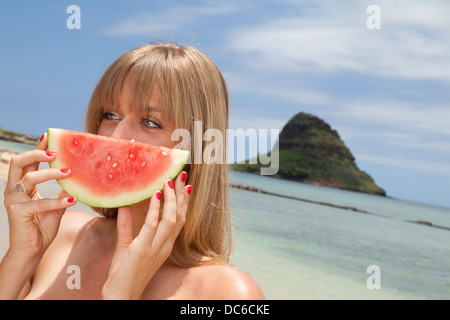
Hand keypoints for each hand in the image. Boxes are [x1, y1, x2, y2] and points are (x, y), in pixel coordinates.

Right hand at [3, 133, 76, 261]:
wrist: (32, 252)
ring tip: (68, 173)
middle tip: (55, 153)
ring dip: (50, 174)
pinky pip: (40, 203)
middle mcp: (14, 191)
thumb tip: (75, 180)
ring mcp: (13, 201)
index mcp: (21, 187)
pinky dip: (58, 201)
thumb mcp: (54, 208)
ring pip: (28, 178)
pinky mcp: (17, 213)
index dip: (37, 149)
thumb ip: (61, 193)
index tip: (48, 136)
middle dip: (36, 154)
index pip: (27, 163)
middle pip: (18, 163)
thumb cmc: (41, 229)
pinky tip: (73, 200)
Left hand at [102, 173, 190, 299]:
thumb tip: (124, 206)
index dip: (183, 202)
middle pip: (180, 216)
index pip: (179, 220)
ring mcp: (156, 247)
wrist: (119, 295)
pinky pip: (153, 224)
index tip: (185, 186)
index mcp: (164, 245)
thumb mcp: (126, 246)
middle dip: (181, 195)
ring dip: (172, 199)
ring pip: (171, 218)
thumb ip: (126, 226)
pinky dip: (155, 208)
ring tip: (169, 181)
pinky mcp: (143, 248)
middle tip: (181, 176)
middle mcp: (164, 245)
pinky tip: (155, 194)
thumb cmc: (123, 274)